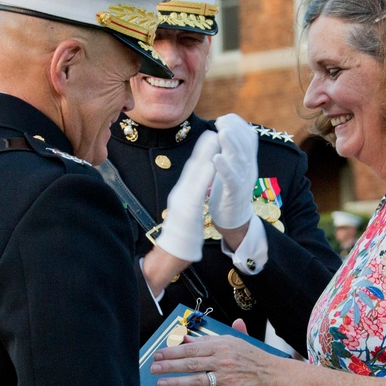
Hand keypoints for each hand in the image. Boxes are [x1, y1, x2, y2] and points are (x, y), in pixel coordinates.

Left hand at [150, 327, 280, 385]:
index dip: (173, 351)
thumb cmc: (251, 357)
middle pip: (190, 363)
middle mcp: (222, 360)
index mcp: (221, 345)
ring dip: (176, 382)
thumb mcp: (232, 342)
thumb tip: (188, 339)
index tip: (159, 354)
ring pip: (196, 380)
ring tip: (161, 383)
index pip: (192, 348)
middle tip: (154, 368)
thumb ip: (209, 341)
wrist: (272, 375)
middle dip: (169, 365)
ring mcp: (226, 377)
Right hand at [155, 131, 218, 261]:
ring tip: (213, 139)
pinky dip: (203, 176)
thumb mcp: (186, 214)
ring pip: (194, 175)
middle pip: (192, 168)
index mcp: (183, 196)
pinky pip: (197, 190)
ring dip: (203, 156)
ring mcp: (182, 202)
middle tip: (213, 131)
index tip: (210, 138)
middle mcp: (181, 195)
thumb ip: (190, 200)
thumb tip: (196, 190)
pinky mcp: (187, 211)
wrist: (171, 254)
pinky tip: (211, 165)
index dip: (202, 154)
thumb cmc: (179, 237)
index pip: (193, 172)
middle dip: (203, 149)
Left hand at [209, 113, 257, 229]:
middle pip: (246, 146)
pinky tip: (216, 158)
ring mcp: (244, 182)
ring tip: (221, 132)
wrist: (234, 220)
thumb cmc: (229, 191)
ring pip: (240, 161)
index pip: (249, 138)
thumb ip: (232, 150)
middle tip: (221, 120)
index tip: (225, 117)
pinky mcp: (235, 195)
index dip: (238, 126)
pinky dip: (225, 168)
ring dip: (231, 145)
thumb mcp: (233, 167)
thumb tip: (226, 127)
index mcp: (248, 162)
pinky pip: (232, 180)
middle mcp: (249, 169)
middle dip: (234, 130)